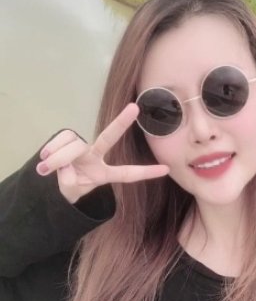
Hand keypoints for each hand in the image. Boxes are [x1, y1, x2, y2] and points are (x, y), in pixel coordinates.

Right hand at [35, 103, 168, 203]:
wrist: (55, 181)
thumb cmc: (71, 187)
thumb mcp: (71, 192)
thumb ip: (69, 184)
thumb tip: (65, 168)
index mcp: (104, 174)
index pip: (127, 174)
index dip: (145, 172)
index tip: (166, 170)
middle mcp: (96, 156)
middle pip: (109, 137)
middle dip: (121, 123)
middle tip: (134, 108)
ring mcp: (83, 147)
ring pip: (74, 145)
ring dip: (58, 157)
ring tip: (44, 168)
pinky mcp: (69, 139)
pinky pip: (61, 139)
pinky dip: (51, 149)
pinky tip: (44, 159)